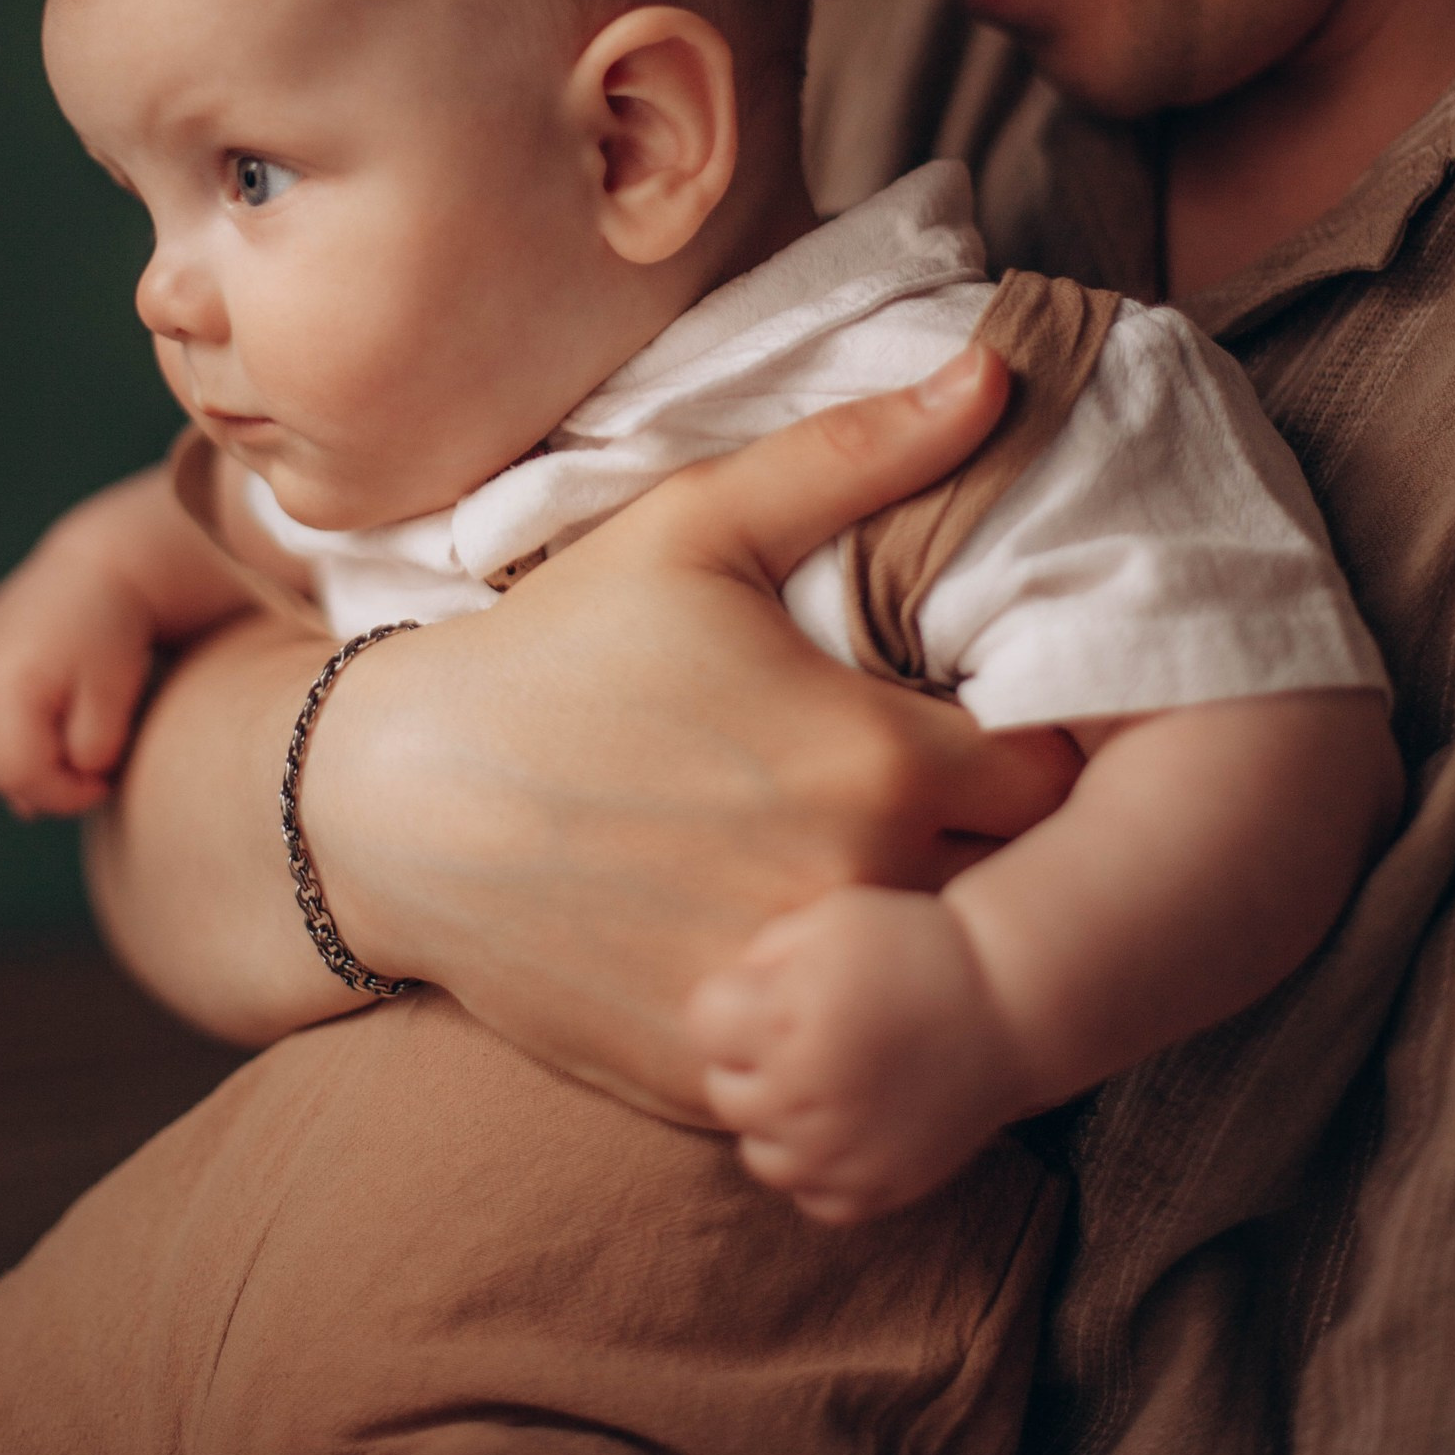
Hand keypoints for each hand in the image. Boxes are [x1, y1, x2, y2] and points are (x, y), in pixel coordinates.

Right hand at [0, 525, 159, 817]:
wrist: (95, 565)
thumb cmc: (112, 630)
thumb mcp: (114, 695)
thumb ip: (90, 751)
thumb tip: (50, 794)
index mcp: (4, 687)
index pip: (22, 775)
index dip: (65, 794)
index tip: (105, 784)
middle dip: (45, 784)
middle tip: (93, 775)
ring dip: (25, 764)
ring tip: (75, 750)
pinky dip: (8, 739)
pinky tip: (48, 736)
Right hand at [303, 348, 1077, 1118]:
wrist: (396, 804)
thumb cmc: (556, 650)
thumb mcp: (698, 526)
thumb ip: (861, 452)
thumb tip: (1001, 370)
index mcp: (874, 759)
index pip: (1057, 782)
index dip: (1045, 755)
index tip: (998, 735)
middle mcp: (849, 894)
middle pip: (1019, 900)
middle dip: (1004, 859)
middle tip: (948, 814)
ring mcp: (787, 1005)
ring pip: (937, 1000)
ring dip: (931, 952)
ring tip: (878, 885)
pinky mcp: (724, 1084)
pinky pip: (844, 1077)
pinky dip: (841, 1033)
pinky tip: (799, 963)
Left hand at [688, 884, 1030, 1222]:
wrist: (1011, 1004)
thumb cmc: (916, 945)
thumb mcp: (831, 917)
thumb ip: (764, 955)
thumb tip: (727, 998)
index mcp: (787, 1019)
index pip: (702, 1023)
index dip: (732, 1000)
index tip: (770, 991)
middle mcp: (805, 1095)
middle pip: (724, 1088)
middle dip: (749, 1056)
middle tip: (802, 1031)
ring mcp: (840, 1152)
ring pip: (759, 1151)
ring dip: (776, 1116)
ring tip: (822, 1078)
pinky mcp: (876, 1190)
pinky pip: (810, 1194)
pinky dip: (818, 1164)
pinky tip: (846, 1120)